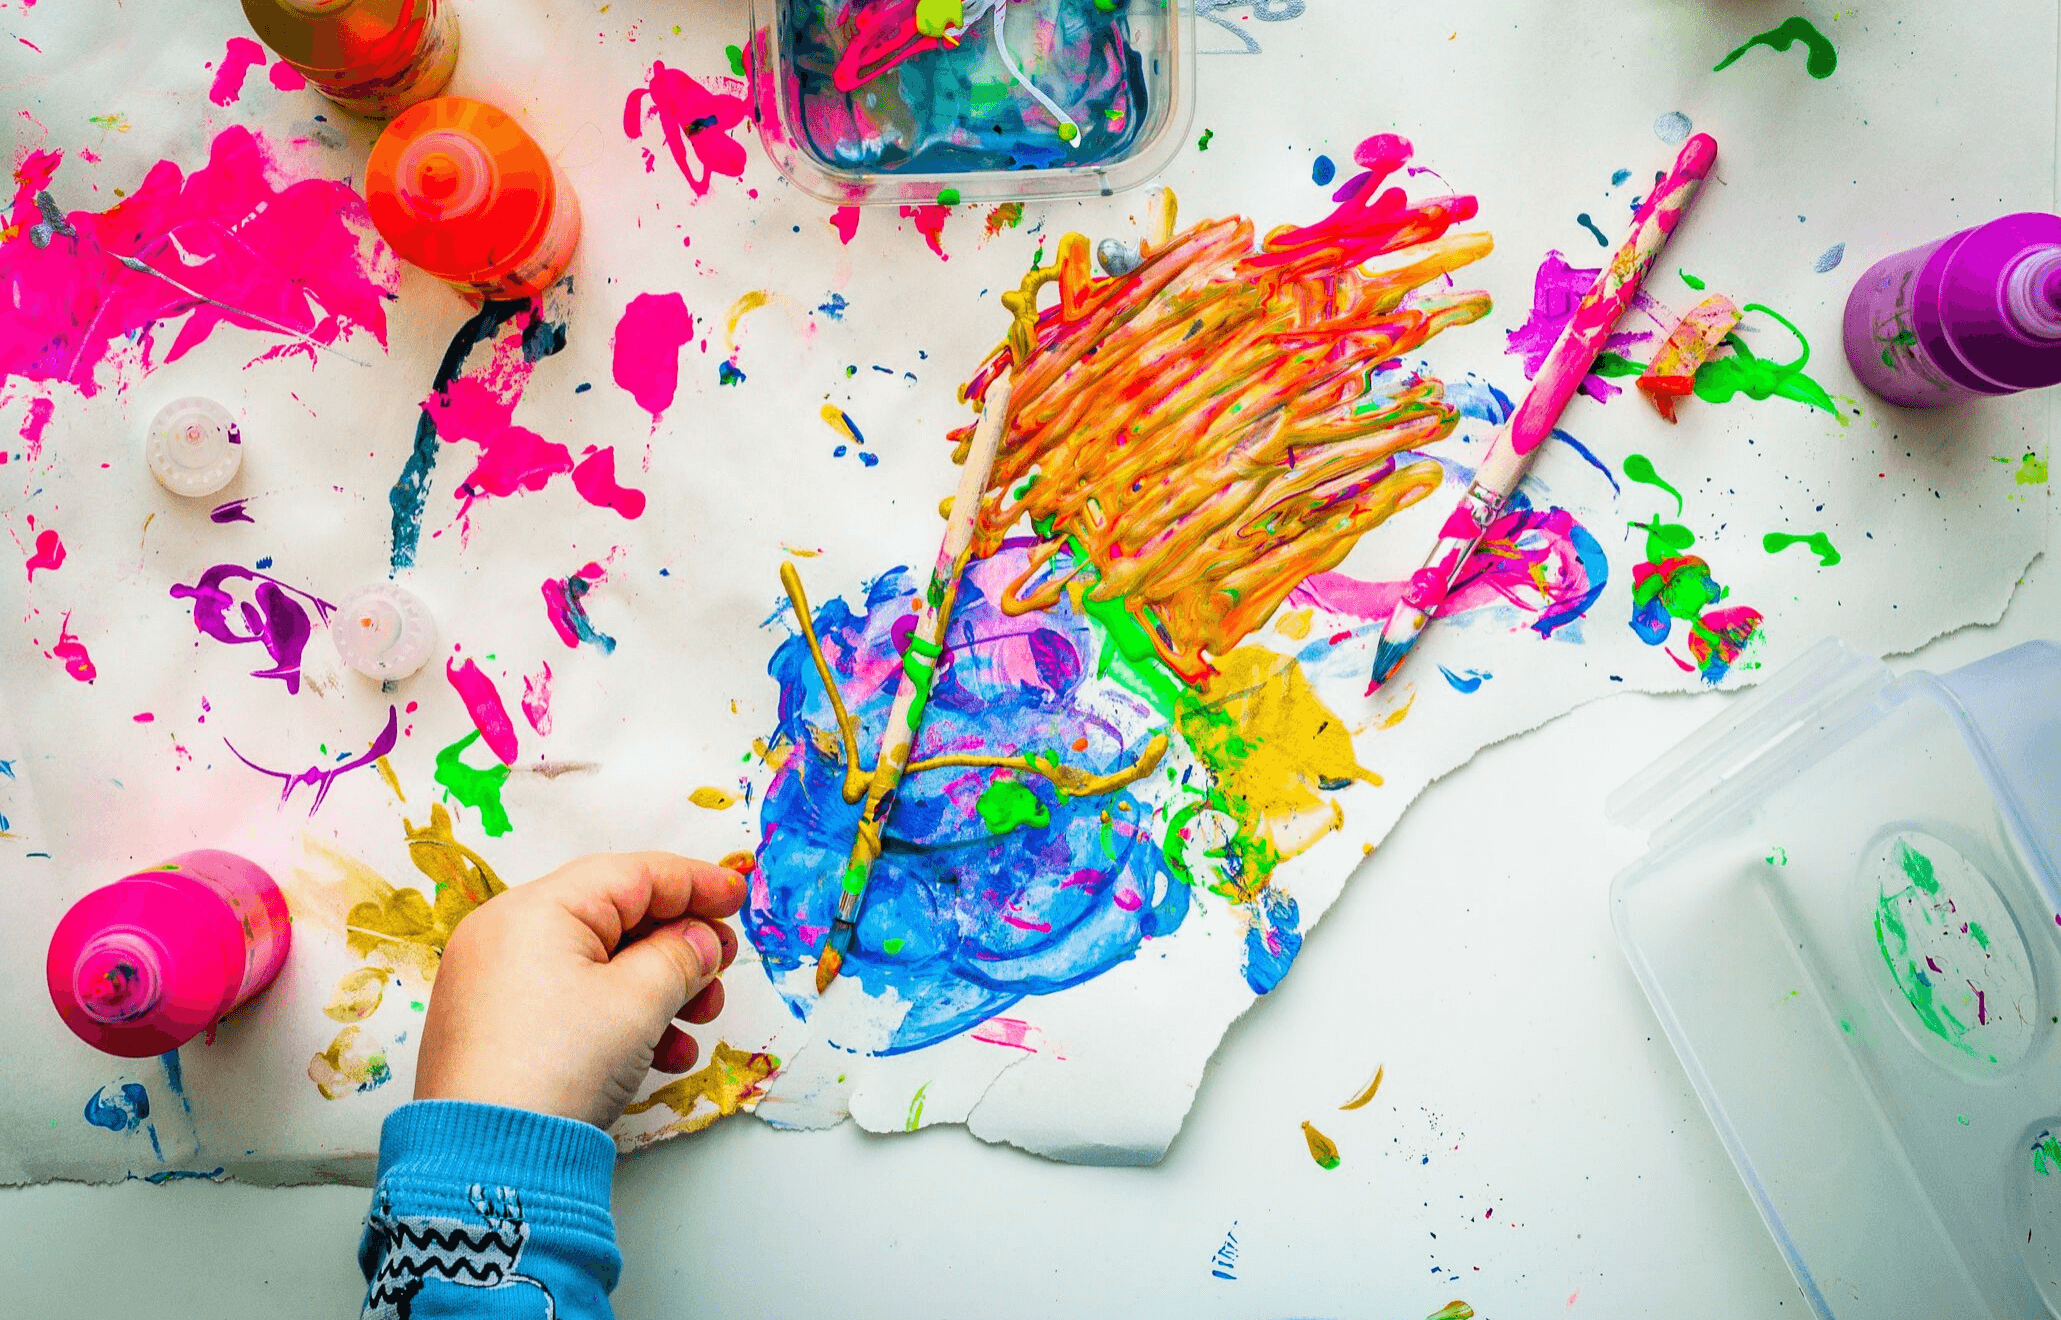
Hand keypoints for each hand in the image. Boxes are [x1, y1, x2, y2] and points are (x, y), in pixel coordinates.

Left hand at [415, 852, 744, 1129]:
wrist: (488, 1164)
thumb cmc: (557, 1069)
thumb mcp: (638, 1002)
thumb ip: (681, 955)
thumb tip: (700, 939)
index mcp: (535, 910)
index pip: (631, 874)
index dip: (693, 882)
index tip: (736, 896)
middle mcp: (506, 936)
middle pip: (615, 918)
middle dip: (678, 945)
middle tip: (720, 968)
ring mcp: (496, 983)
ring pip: (598, 963)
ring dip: (658, 987)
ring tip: (697, 1021)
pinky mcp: (498, 1027)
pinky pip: (572, 1000)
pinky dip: (620, 1015)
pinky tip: (662, 1053)